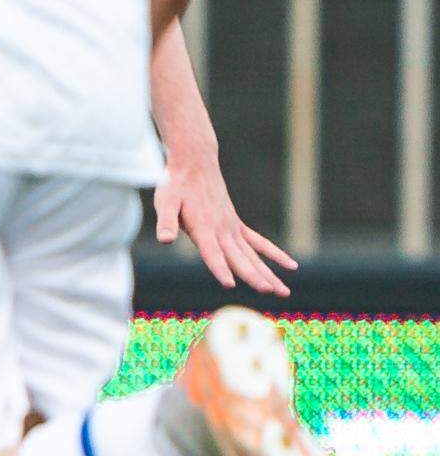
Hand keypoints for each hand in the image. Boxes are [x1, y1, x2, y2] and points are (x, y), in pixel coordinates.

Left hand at [156, 146, 294, 297]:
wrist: (195, 164)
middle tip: (269, 292)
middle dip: (253, 276)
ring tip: (284, 292)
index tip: (230, 284)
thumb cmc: (176, 185)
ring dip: (269, 273)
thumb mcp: (165, 202)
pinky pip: (259, 242)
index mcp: (203, 228)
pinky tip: (291, 266)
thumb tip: (165, 240)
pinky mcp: (236, 225)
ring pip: (253, 256)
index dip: (219, 268)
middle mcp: (221, 231)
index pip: (212, 253)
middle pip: (239, 258)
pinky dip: (274, 254)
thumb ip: (166, 222)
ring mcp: (232, 228)